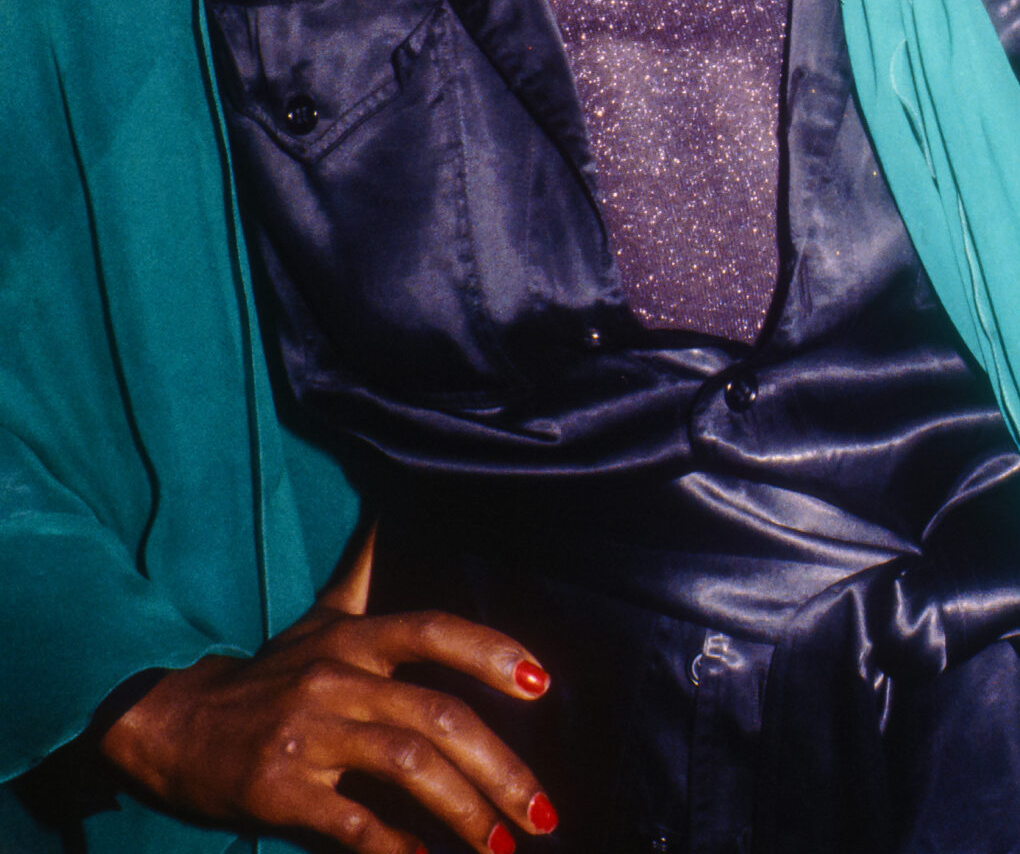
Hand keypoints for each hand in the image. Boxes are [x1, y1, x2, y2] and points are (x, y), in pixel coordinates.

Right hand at [100, 579, 556, 853]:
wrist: (169, 724)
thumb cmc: (260, 676)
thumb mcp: (314, 619)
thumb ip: (360, 574)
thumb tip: (386, 509)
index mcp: (352, 638)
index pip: (433, 631)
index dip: (491, 652)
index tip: (542, 684)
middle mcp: (336, 678)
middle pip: (435, 715)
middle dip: (499, 767)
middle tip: (542, 811)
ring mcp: (308, 734)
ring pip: (405, 764)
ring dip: (463, 810)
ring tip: (499, 845)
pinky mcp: (280, 790)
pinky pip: (353, 820)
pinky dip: (396, 846)